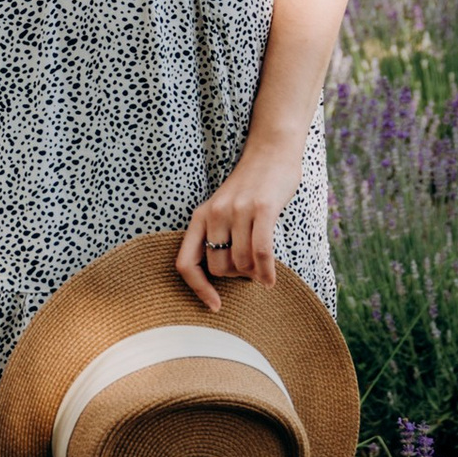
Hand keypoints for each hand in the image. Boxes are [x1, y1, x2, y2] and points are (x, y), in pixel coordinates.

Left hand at [174, 141, 300, 312]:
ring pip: (241, 263)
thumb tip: (225, 277)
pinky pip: (261, 253)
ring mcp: (238, 210)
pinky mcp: (262, 209)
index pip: (185, 263)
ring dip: (254, 273)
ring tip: (263, 269)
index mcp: (200, 216)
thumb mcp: (224, 209)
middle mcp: (215, 214)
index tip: (215, 305)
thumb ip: (218, 236)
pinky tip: (271, 280)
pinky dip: (267, 272)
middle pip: (219, 268)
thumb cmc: (251, 187)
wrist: (272, 151)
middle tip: (251, 270)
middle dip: (237, 276)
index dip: (198, 289)